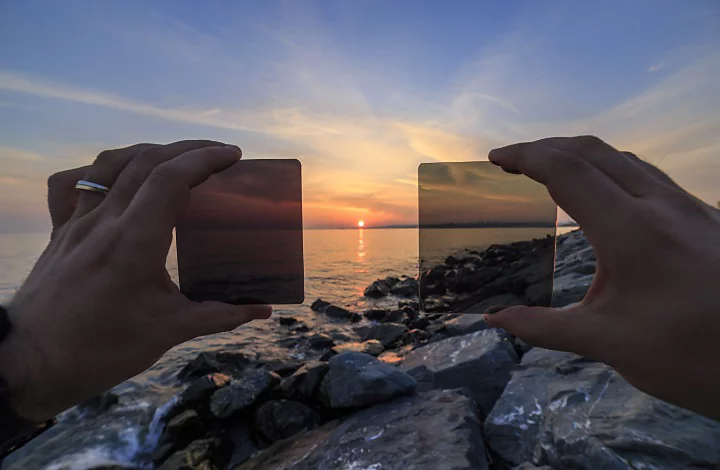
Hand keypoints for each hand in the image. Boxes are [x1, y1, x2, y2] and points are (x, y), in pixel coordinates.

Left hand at [0, 141, 271, 421]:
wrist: (31, 363)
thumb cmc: (101, 349)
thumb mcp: (168, 331)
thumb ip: (219, 315)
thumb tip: (263, 311)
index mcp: (134, 242)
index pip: (170, 179)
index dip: (205, 159)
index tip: (232, 155)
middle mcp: (103, 222)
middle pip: (146, 161)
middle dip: (187, 148)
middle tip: (217, 153)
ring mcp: (76, 223)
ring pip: (110, 164)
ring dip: (147, 151)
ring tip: (174, 157)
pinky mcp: (60, 232)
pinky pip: (72, 185)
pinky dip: (97, 171)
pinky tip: (114, 178)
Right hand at [484, 136, 719, 419]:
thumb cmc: (690, 356)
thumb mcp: (609, 344)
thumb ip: (545, 328)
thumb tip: (495, 320)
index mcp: (631, 231)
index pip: (566, 170)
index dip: (526, 156)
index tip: (495, 158)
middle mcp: (662, 206)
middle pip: (594, 151)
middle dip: (547, 147)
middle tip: (513, 162)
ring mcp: (689, 208)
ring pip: (626, 159)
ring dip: (581, 154)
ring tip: (550, 170)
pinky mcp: (705, 219)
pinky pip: (650, 176)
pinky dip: (612, 170)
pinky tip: (605, 195)